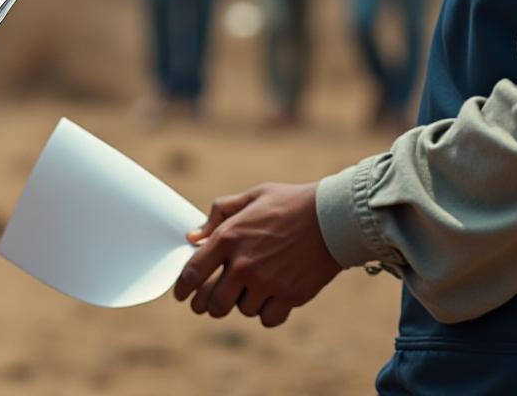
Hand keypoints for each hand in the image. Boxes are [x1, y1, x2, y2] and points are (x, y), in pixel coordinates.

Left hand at [172, 182, 342, 327]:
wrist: (334, 217)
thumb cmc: (291, 203)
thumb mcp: (252, 196)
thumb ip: (220, 214)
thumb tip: (193, 236)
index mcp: (229, 237)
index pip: (192, 273)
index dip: (183, 289)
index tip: (181, 296)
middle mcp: (243, 264)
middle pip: (212, 303)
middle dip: (207, 306)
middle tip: (208, 304)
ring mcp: (267, 283)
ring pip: (241, 310)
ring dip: (243, 303)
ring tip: (252, 289)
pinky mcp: (290, 296)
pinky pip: (267, 319)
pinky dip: (267, 313)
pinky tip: (271, 300)